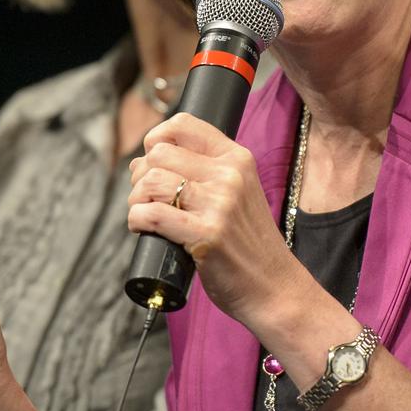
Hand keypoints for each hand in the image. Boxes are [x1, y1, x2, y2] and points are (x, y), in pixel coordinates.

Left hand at [127, 114, 302, 325]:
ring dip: (136, 199)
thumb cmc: (247, 244)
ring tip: (143, 214)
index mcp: (238, 159)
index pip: (183, 124)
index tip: (152, 161)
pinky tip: (143, 228)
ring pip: (151, 180)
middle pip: (159, 153)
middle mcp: (229, 175)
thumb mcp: (238, 194)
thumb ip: (202, 173)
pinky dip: (136, 220)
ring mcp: (219, 204)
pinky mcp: (206, 234)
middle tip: (146, 197)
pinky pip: (151, 213)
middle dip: (140, 175)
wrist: (274, 286)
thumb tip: (141, 160)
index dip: (156, 138)